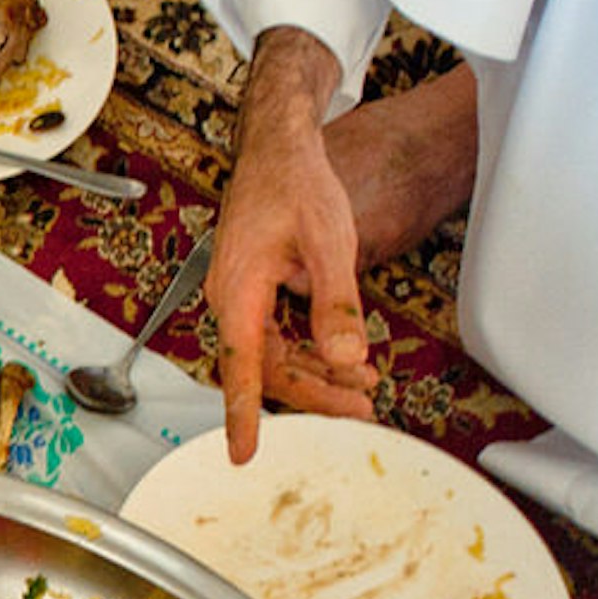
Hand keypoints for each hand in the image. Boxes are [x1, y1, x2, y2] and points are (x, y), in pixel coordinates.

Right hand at [211, 29, 379, 458]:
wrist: (276, 147)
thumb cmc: (295, 184)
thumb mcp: (328, 241)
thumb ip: (336, 304)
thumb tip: (346, 356)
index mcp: (239, 291)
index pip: (242, 366)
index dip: (244, 413)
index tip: (243, 452)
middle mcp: (232, 300)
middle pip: (267, 368)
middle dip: (314, 393)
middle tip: (362, 409)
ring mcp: (242, 297)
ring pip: (276, 356)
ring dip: (318, 374)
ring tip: (366, 386)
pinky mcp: (256, 292)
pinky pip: (279, 336)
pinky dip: (313, 351)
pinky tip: (347, 358)